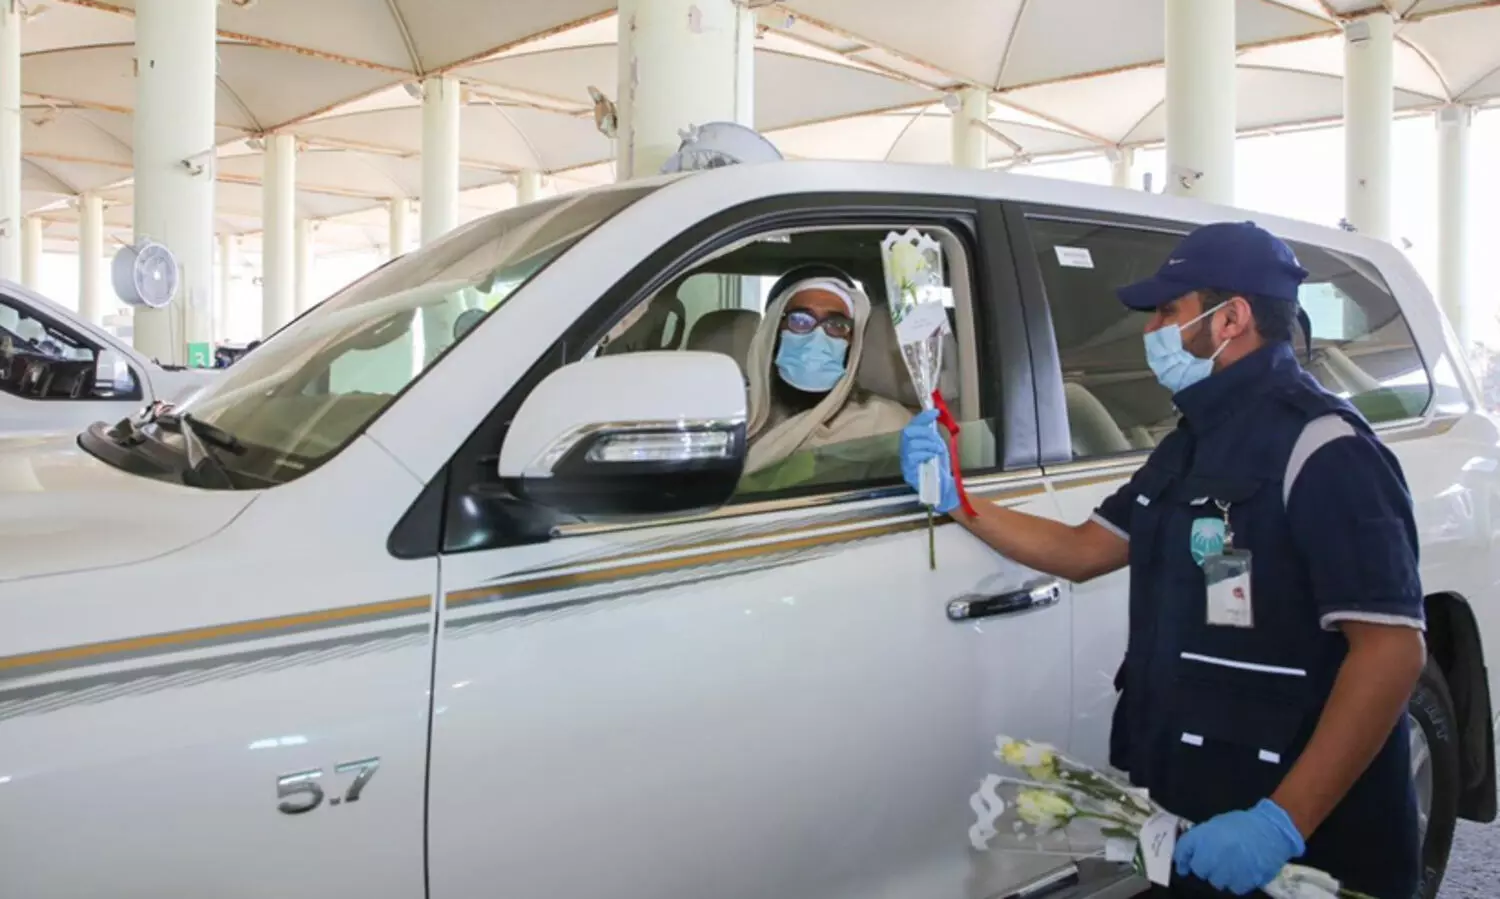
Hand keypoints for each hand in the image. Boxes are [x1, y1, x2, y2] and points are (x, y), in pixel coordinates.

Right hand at [899, 409, 958, 513]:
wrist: (944, 486)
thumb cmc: (939, 466)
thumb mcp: (937, 445)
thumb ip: (932, 433)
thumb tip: (934, 414)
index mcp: (912, 443)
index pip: (912, 425)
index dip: (922, 417)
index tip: (935, 412)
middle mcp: (905, 450)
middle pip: (908, 432)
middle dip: (924, 432)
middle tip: (936, 439)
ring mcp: (905, 461)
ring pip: (912, 444)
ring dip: (928, 444)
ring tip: (937, 451)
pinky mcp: (907, 472)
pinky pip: (912, 457)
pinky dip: (924, 453)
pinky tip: (932, 457)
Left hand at [1173, 798, 1304, 894]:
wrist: (1272, 829)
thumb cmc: (1244, 824)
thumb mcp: (1217, 824)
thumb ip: (1202, 838)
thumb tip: (1191, 852)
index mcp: (1203, 836)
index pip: (1183, 852)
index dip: (1182, 860)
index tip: (1183, 867)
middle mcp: (1211, 854)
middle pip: (1199, 870)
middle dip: (1204, 867)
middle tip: (1215, 862)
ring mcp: (1227, 870)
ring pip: (1216, 882)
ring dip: (1221, 876)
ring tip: (1232, 866)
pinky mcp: (1244, 881)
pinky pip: (1234, 888)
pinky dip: (1237, 882)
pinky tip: (1243, 872)